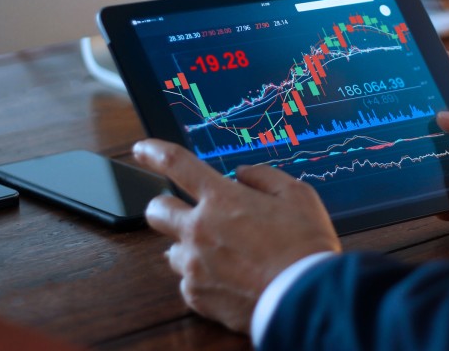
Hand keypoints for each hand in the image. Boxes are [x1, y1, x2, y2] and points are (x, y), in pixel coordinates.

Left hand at [132, 139, 340, 333]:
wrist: (306, 299)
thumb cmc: (305, 245)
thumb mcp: (298, 195)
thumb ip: (264, 177)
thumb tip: (243, 174)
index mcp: (222, 198)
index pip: (176, 163)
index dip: (154, 152)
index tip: (142, 149)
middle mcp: (199, 229)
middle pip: (156, 210)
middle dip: (165, 206)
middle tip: (186, 211)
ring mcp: (194, 265)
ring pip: (172, 250)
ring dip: (189, 247)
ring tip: (222, 254)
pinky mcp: (197, 296)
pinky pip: (188, 283)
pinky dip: (203, 278)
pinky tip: (229, 279)